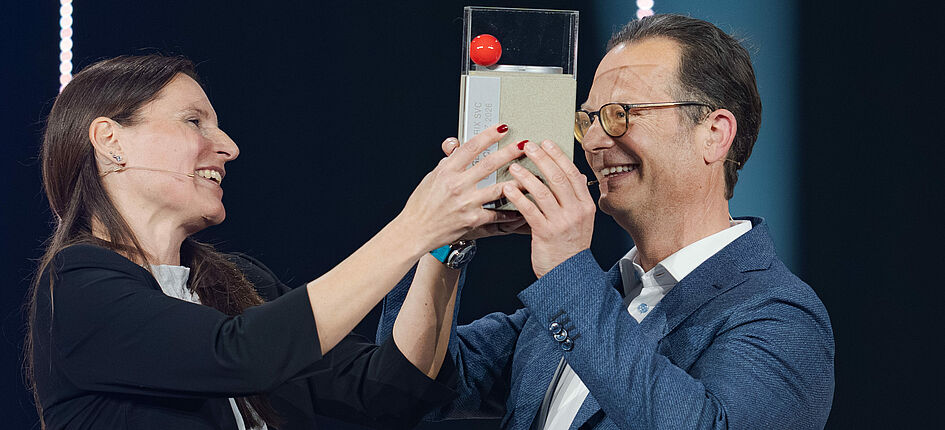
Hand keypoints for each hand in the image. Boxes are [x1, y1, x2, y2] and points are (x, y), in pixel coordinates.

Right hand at [395, 124, 525, 251]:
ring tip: (533, 175)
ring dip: (518, 181)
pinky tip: (522, 206)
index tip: (502, 128)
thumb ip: (448, 163)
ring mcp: (466, 203)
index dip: (488, 135)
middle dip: (510, 152)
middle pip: (489, 164)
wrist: (415, 231)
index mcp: (447, 171)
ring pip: (499, 189)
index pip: (471, 147)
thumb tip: (457, 148)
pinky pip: (496, 213)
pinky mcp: (472, 220)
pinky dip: (510, 211)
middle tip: (524, 145)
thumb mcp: (431, 177)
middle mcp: (457, 185)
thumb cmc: (421, 205)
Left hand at [503, 140, 594, 277]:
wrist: (567, 275)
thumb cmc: (569, 248)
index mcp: (585, 205)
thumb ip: (575, 198)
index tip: (547, 143)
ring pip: (543, 192)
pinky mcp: (545, 232)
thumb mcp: (580, 220)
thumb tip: (574, 176)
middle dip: (542, 158)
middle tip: (528, 146)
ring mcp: (561, 222)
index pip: (572, 173)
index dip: (558, 156)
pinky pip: (530, 210)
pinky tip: (508, 188)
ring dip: (526, 176)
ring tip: (513, 166)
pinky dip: (518, 197)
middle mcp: (575, 211)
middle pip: (558, 177)